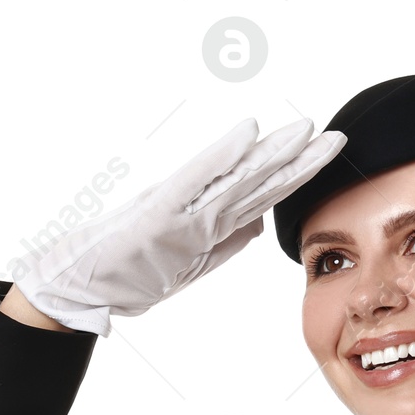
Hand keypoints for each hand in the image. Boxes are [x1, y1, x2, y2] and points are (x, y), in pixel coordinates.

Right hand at [13, 116, 346, 336]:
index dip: (299, 174)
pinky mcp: (158, 212)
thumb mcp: (186, 263)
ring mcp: (181, 210)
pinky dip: (224, 156)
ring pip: (238, 178)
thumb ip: (224, 243)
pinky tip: (248, 134)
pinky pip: (198, 181)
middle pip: (261, 182)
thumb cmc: (122, 270)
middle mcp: (199, 211)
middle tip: (337, 135)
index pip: (265, 195)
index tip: (328, 153)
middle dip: (300, 159)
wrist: (76, 287)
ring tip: (306, 128)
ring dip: (274, 153)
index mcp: (209, 224)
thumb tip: (261, 227)